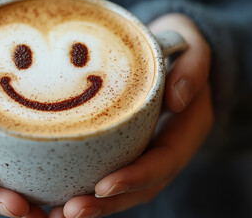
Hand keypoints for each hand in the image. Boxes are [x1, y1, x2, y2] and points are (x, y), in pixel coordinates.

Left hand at [48, 14, 212, 217]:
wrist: (173, 55)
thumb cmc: (181, 50)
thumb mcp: (196, 50)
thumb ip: (193, 70)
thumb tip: (177, 100)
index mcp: (185, 132)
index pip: (163, 163)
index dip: (136, 178)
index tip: (103, 186)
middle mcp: (165, 150)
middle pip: (140, 188)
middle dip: (107, 203)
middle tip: (71, 211)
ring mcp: (145, 152)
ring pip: (123, 189)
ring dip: (93, 205)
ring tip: (57, 214)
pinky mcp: (126, 148)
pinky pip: (108, 171)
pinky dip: (85, 188)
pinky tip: (55, 197)